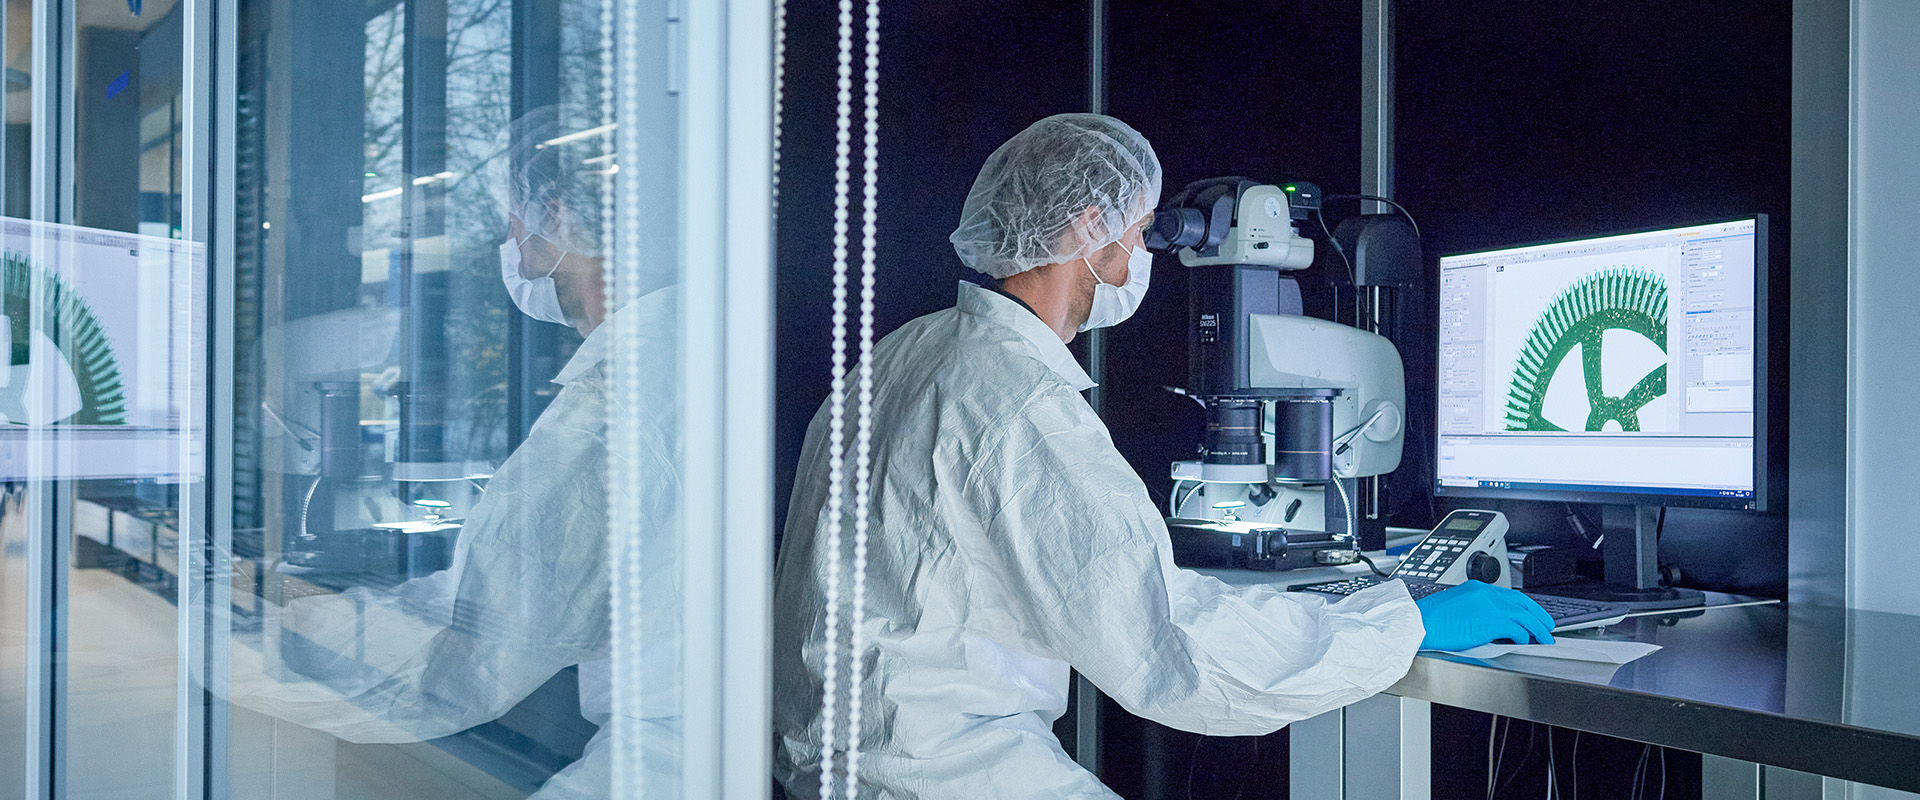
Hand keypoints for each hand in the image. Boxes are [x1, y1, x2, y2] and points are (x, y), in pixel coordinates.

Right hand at [1412, 580, 1555, 650]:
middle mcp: (1485, 593)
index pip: (1509, 594)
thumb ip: (1475, 609)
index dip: (1525, 605)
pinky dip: (1523, 636)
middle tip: (1547, 624)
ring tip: (1544, 637)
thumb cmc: (1429, 619)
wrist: (1419, 623)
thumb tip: (1490, 623)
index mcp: (1476, 588)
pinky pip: (1516, 629)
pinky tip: (1524, 641)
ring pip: (1523, 616)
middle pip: (1521, 603)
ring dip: (1537, 628)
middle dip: (1538, 615)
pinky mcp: (1490, 621)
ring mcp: (1489, 606)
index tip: (1532, 613)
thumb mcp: (1455, 607)